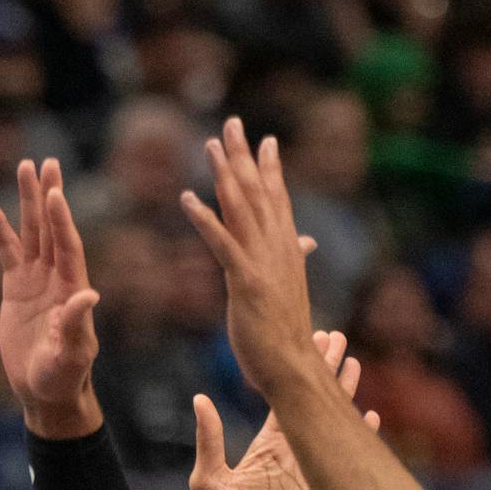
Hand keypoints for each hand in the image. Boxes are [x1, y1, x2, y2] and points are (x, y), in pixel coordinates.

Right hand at [0, 159, 99, 434]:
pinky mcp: (16, 287)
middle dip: (48, 195)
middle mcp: (57, 278)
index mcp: (72, 289)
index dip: (60, 220)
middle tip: (45, 162)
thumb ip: (77, 325)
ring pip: (31, 232)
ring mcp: (36, 280)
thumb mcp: (72, 354)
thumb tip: (89, 295)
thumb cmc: (64, 377)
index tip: (54, 193)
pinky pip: (6, 250)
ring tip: (23, 167)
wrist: (46, 391)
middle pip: (51, 228)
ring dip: (27, 201)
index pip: (66, 246)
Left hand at [181, 119, 315, 396]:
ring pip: (242, 209)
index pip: (277, 199)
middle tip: (233, 123)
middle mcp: (278, 248)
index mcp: (285, 250)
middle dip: (244, 156)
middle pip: (258, 192)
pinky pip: (222, 244)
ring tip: (210, 145)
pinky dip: (205, 219)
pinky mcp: (247, 282)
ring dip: (225, 175)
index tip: (263, 138)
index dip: (269, 168)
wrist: (292, 367)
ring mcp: (264, 263)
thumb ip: (291, 259)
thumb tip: (302, 242)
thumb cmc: (285, 334)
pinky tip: (187, 198)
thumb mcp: (286, 290)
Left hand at [190, 330, 379, 489]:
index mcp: (265, 447)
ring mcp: (310, 474)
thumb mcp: (209, 481)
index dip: (300, 372)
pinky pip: (345, 464)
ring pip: (331, 428)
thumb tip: (200, 399)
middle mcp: (290, 454)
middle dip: (327, 372)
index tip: (313, 341)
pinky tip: (371, 418)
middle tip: (341, 339)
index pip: (287, 400)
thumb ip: (210, 441)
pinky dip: (359, 440)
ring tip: (358, 366)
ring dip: (345, 397)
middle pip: (312, 405)